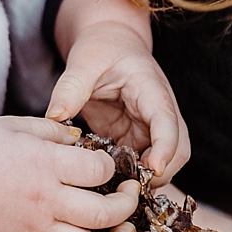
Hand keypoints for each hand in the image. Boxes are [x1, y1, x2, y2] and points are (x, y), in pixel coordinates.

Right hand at [0, 116, 138, 231]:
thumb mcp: (10, 126)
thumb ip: (50, 131)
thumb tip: (79, 141)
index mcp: (46, 164)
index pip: (101, 170)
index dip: (111, 167)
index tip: (105, 165)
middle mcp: (47, 200)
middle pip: (108, 212)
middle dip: (128, 205)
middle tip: (129, 196)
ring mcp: (36, 229)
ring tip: (122, 231)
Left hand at [46, 20, 190, 178]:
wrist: (108, 44)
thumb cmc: (101, 49)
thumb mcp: (83, 62)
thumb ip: (70, 88)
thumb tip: (54, 116)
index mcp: (152, 91)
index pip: (167, 123)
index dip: (164, 148)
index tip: (152, 168)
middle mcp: (160, 113)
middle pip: (178, 151)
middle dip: (159, 173)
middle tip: (125, 186)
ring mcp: (151, 128)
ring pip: (163, 163)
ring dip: (144, 178)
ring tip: (112, 185)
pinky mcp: (137, 139)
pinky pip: (141, 164)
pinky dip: (129, 176)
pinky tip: (106, 181)